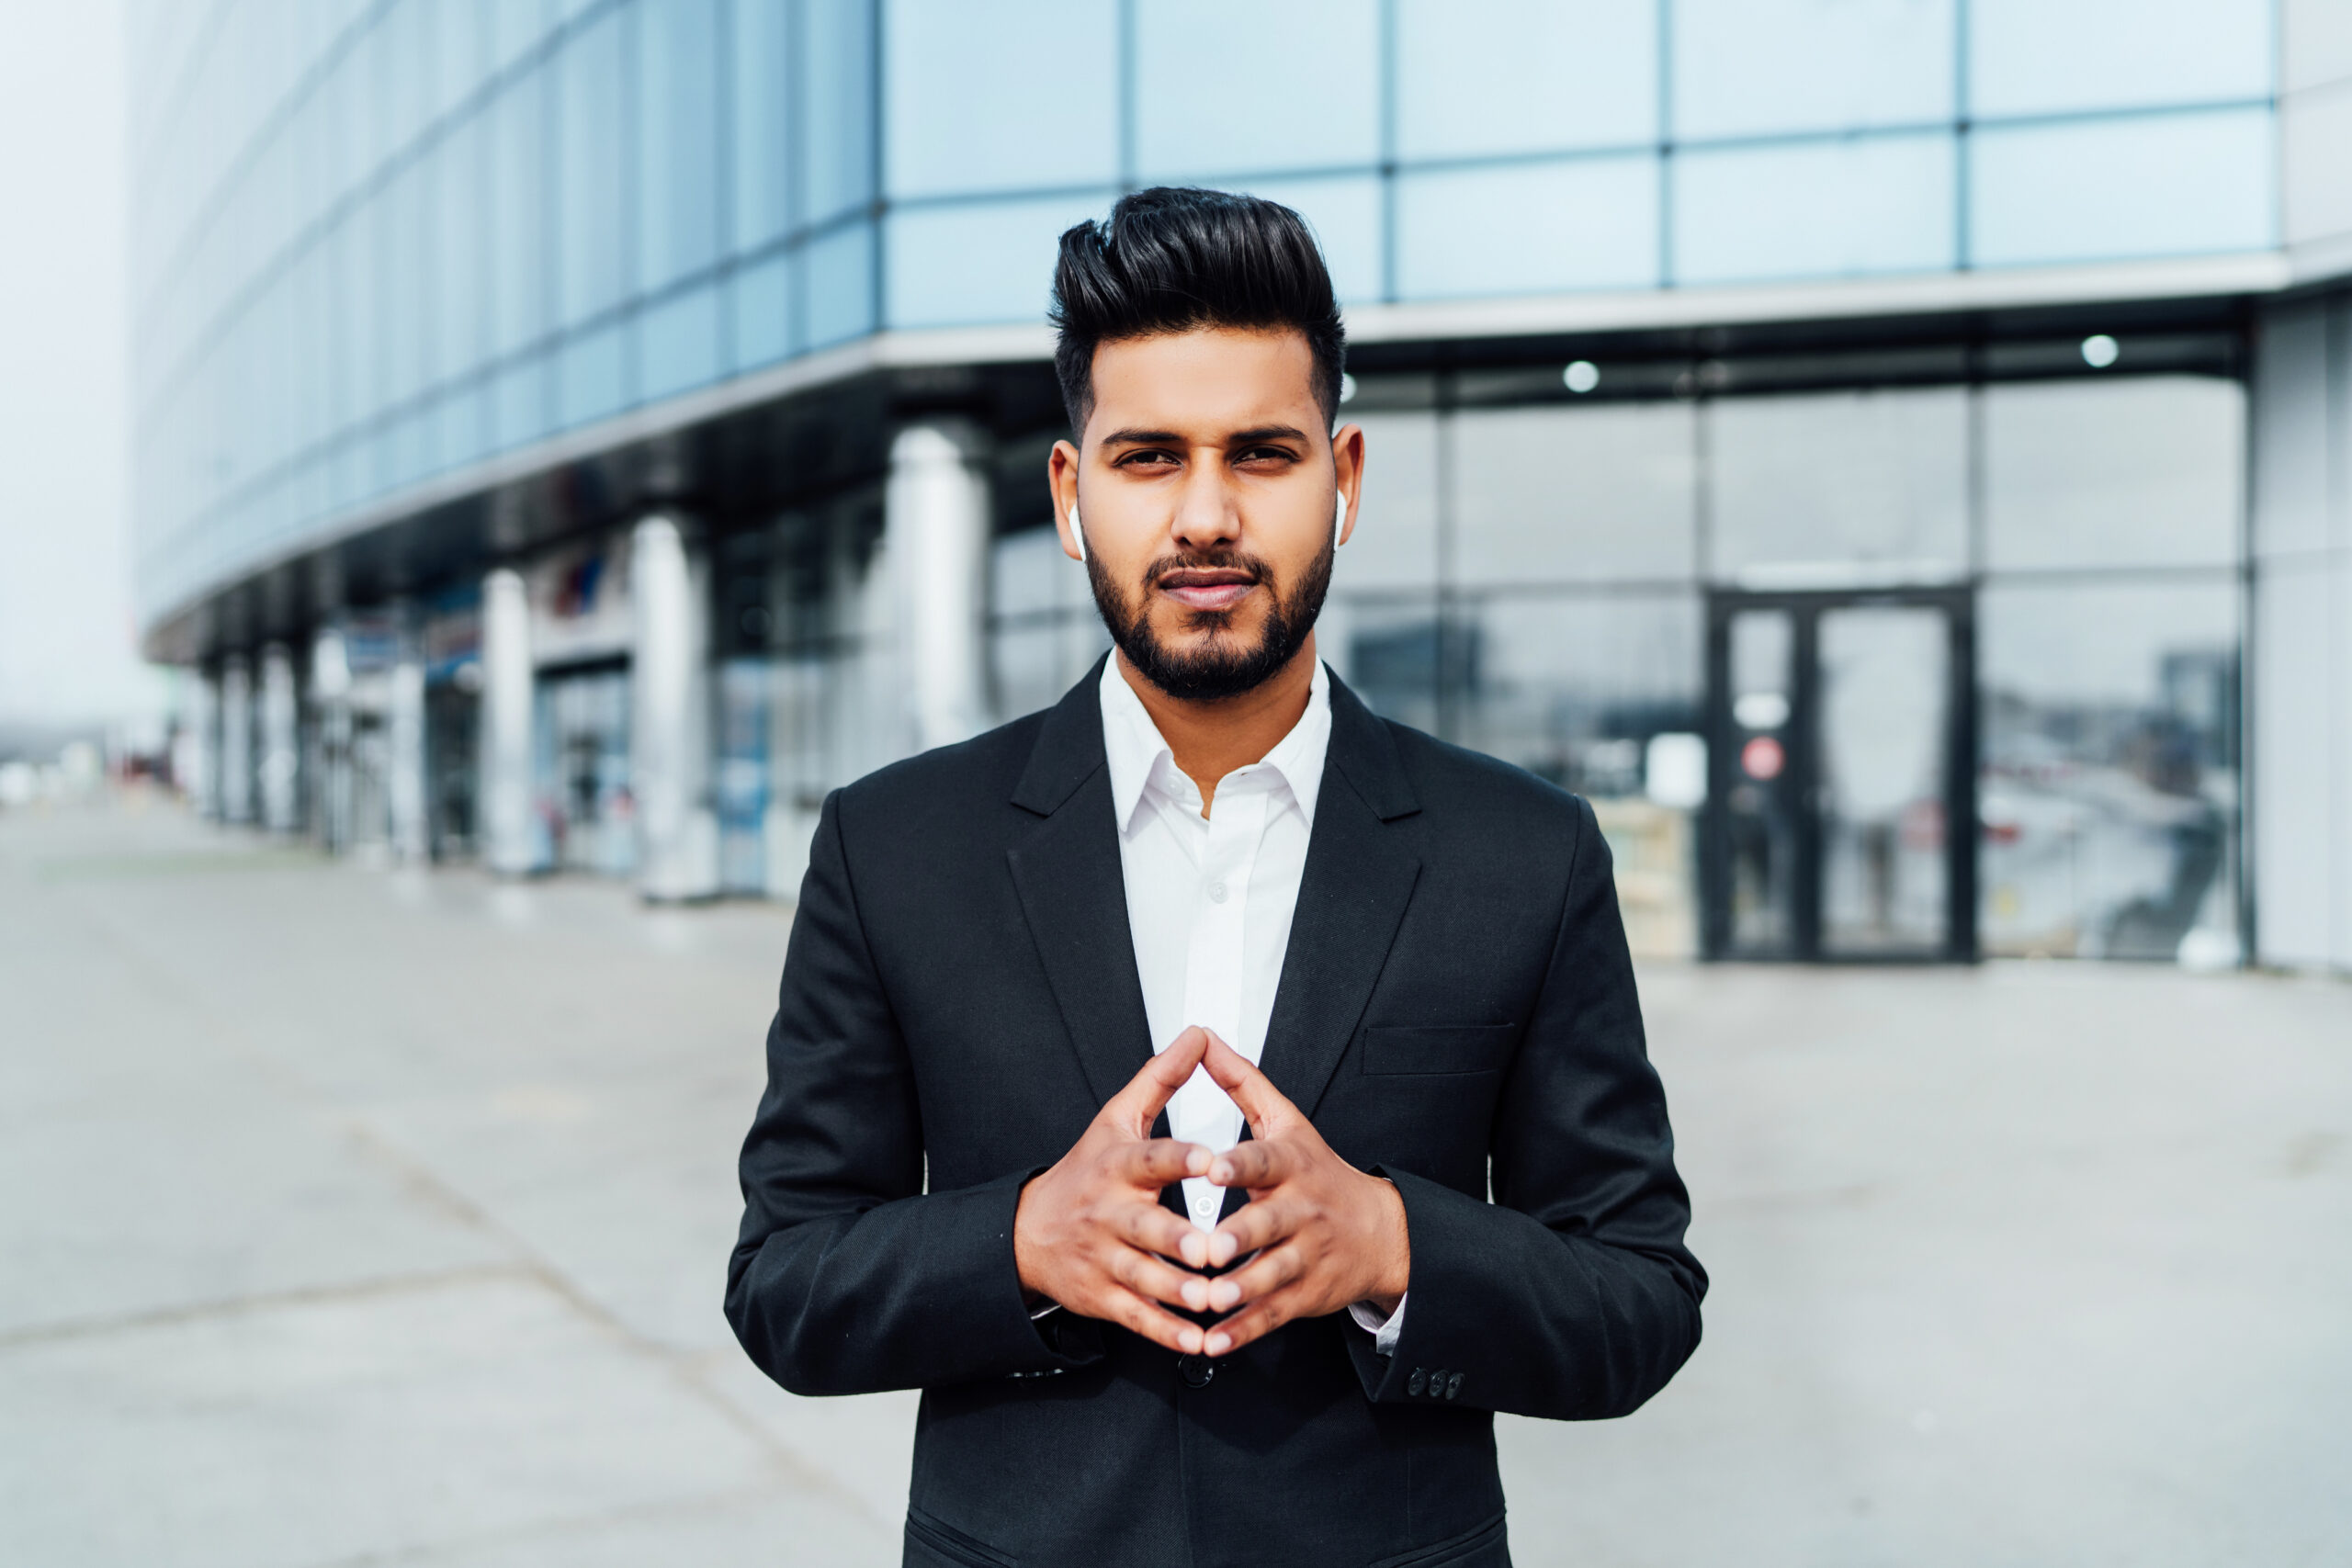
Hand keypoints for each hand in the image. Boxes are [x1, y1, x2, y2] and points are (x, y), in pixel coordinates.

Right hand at [1014, 1027, 1220, 1354]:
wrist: (1029, 1232)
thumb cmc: (1087, 1170)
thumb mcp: (1117, 1118)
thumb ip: (1161, 1079)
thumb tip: (1197, 1034)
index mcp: (1118, 1166)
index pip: (1151, 1158)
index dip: (1181, 1159)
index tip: (1213, 1160)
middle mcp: (1110, 1214)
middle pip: (1146, 1228)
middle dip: (1179, 1240)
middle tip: (1213, 1248)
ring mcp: (1105, 1259)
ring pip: (1145, 1278)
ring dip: (1180, 1292)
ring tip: (1215, 1299)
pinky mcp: (1103, 1297)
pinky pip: (1138, 1318)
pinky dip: (1169, 1332)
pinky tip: (1200, 1339)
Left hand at [1195, 1031, 1409, 1356]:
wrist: (1379, 1232)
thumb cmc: (1318, 1172)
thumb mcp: (1288, 1121)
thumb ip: (1242, 1083)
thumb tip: (1203, 1040)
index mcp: (1291, 1165)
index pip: (1264, 1160)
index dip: (1239, 1165)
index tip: (1212, 1169)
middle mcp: (1301, 1210)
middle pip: (1269, 1224)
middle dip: (1238, 1237)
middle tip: (1205, 1248)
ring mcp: (1305, 1256)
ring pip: (1271, 1274)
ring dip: (1240, 1288)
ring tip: (1209, 1298)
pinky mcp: (1304, 1295)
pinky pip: (1272, 1314)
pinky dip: (1243, 1329)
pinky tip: (1215, 1339)